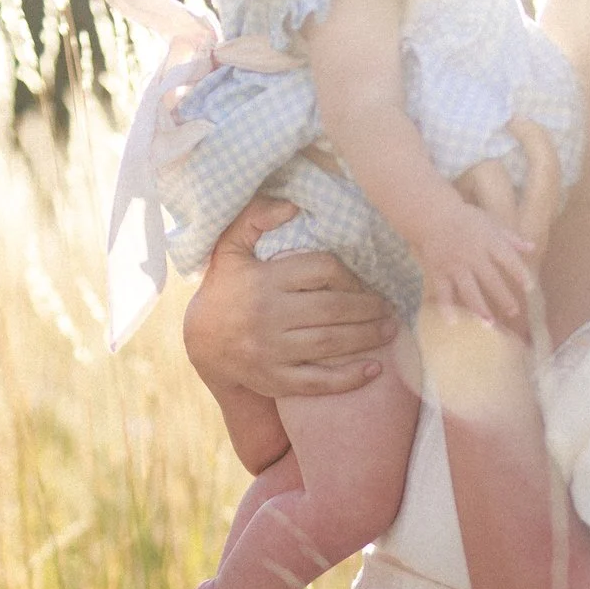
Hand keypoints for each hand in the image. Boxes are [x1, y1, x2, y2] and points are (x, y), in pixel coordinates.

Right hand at [184, 199, 399, 399]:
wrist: (200, 343)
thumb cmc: (224, 289)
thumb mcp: (229, 247)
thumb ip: (254, 218)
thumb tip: (293, 206)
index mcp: (265, 280)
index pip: (322, 270)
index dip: (350, 276)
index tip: (363, 283)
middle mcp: (269, 316)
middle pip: (333, 308)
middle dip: (368, 309)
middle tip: (389, 309)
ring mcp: (272, 351)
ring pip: (331, 343)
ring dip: (367, 337)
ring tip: (389, 331)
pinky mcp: (274, 379)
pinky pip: (318, 382)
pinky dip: (349, 378)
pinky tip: (373, 370)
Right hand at [412, 199, 534, 332]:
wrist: (432, 215)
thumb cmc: (465, 218)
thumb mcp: (490, 222)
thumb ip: (510, 238)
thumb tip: (532, 248)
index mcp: (488, 241)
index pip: (508, 259)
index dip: (520, 273)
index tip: (530, 288)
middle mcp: (473, 255)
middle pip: (491, 279)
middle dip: (503, 297)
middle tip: (514, 312)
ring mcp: (455, 265)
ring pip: (469, 290)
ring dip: (480, 308)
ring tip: (489, 324)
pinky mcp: (439, 272)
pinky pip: (443, 292)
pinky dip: (446, 307)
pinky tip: (453, 322)